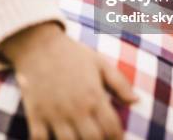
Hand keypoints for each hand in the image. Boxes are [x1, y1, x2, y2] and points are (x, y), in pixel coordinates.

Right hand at [0, 22, 137, 139]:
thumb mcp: (100, 63)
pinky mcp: (35, 114)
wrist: (38, 44)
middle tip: (99, 139)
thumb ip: (120, 83)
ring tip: (80, 139)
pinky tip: (54, 139)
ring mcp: (54, 112)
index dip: (118, 138)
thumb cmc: (72, 53)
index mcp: (93, 95)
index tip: (117, 138)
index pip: (112, 128)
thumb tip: (137, 101)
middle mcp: (75, 107)